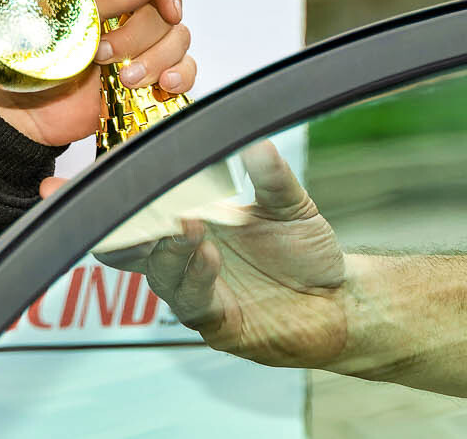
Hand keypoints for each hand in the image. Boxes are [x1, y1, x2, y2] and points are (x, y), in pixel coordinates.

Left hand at [0, 0, 193, 146]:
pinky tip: (164, 84)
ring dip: (156, 60)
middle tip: (104, 54)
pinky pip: (183, 69)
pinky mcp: (147, 75)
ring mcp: (139, 45)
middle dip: (139, 36)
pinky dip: (181, 76)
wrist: (28, 113)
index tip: (165, 10)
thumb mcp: (63, 20)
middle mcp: (126, 12)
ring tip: (124, 79)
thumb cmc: (33, 60)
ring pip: (178, 40)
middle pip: (164, 11)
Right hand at [112, 141, 350, 369]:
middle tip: (152, 203)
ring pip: (161, 273)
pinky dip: (197, 277)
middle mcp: (186, 259)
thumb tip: (256, 144)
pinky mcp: (216, 323)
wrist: (336, 300)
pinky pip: (194, 302)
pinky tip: (209, 256)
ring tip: (188, 225)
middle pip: (134, 245)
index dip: (130, 193)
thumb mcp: (290, 205)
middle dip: (135, 225)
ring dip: (171, 249)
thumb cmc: (303, 252)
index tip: (137, 168)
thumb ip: (272, 178)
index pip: (143, 211)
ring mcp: (198, 291)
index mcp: (193, 223)